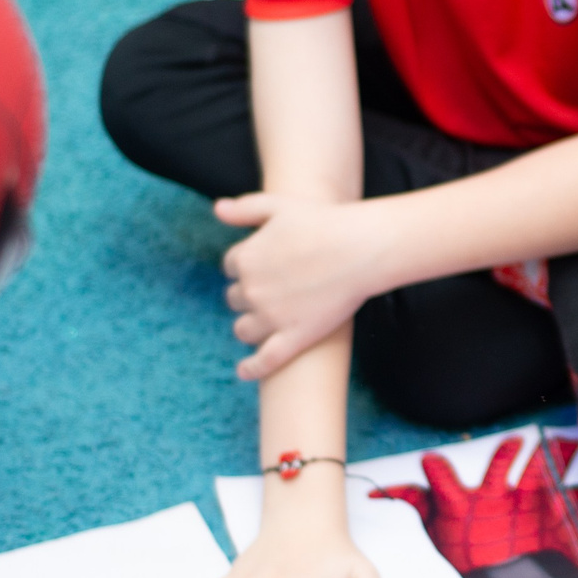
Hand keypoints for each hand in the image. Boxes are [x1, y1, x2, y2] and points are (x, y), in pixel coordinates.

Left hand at [216, 192, 386, 379]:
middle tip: (276, 289)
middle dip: (249, 294)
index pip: (231, 266)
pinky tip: (243, 372)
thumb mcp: (279, 205)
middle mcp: (251, 289)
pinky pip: (264, 361)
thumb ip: (245, 208)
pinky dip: (251, 369)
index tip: (267, 263)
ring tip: (267, 321)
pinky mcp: (293, 338)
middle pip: (235, 298)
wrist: (361, 248)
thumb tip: (216, 209)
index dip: (247, 265)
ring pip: (243, 329)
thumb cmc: (325, 222)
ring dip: (250, 326)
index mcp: (245, 258)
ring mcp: (271, 317)